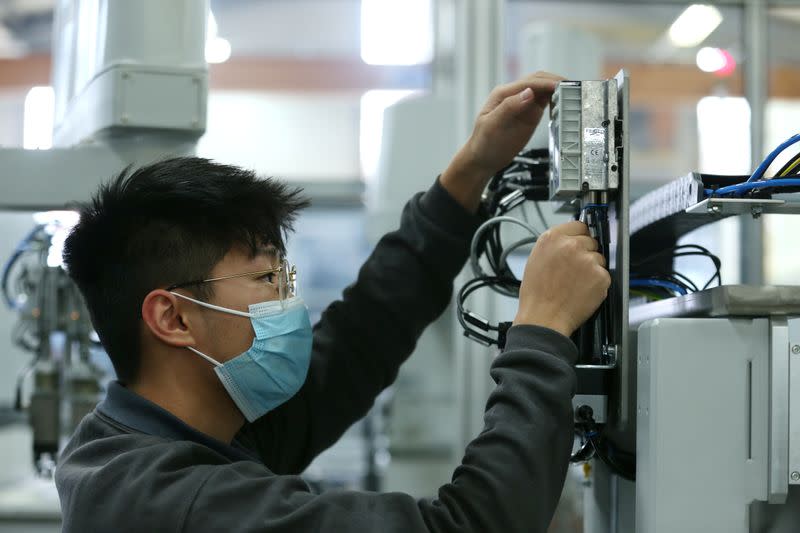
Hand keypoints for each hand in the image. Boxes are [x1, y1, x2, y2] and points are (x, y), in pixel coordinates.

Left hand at [440, 71, 564, 211]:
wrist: (483, 159)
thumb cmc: (483, 143)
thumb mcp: (492, 126)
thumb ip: (509, 108)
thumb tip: (529, 92)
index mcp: (504, 94)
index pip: (529, 83)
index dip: (547, 83)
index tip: (563, 87)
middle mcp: (515, 94)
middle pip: (539, 80)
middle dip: (556, 81)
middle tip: (573, 88)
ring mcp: (524, 103)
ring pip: (545, 89)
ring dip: (559, 88)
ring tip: (574, 92)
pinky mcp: (531, 113)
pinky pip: (546, 101)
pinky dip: (557, 99)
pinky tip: (566, 101)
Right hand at [513, 221, 610, 336]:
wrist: (544, 318)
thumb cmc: (537, 295)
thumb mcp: (536, 260)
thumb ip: (554, 246)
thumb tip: (568, 240)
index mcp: (552, 239)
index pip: (579, 225)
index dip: (579, 236)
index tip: (580, 243)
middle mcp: (571, 245)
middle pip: (591, 241)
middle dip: (586, 253)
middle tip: (575, 270)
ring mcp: (587, 260)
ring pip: (599, 258)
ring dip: (592, 268)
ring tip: (576, 283)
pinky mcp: (600, 276)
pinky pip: (604, 275)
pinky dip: (597, 283)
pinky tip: (582, 291)